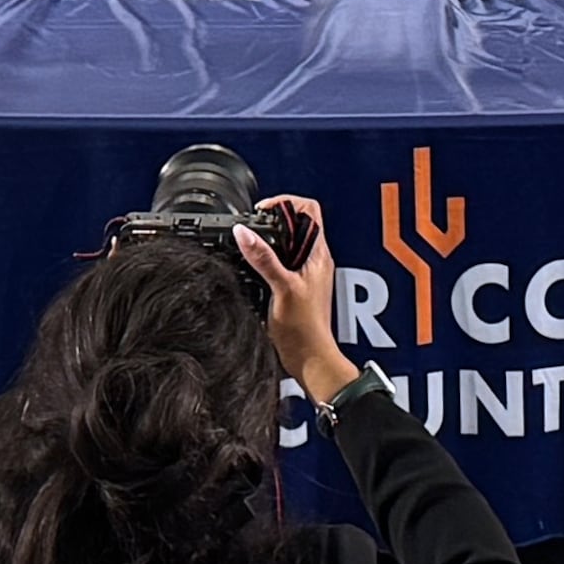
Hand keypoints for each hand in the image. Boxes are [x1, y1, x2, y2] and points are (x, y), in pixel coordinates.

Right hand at [234, 195, 357, 403]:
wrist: (310, 361)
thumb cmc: (305, 330)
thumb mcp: (281, 288)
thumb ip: (263, 259)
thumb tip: (245, 232)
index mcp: (318, 254)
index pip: (309, 209)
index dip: (285, 203)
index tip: (262, 211)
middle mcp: (315, 260)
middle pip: (296, 224)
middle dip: (272, 221)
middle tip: (251, 228)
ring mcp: (306, 274)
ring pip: (288, 244)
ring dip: (269, 242)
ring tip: (250, 248)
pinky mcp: (296, 288)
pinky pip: (281, 263)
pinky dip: (267, 261)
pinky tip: (254, 271)